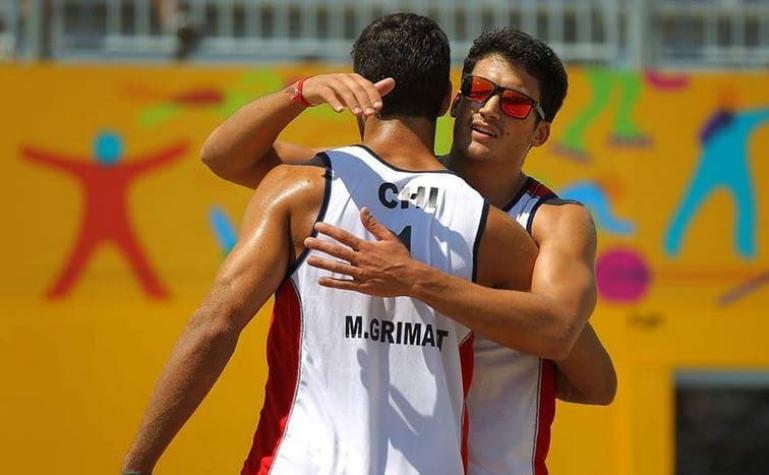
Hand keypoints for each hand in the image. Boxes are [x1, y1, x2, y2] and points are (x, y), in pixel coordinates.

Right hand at [301, 74, 395, 116]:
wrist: (312, 89)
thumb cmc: (338, 91)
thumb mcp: (356, 91)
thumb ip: (373, 89)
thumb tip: (393, 82)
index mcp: (355, 78)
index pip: (367, 86)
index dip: (374, 96)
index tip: (379, 108)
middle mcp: (345, 77)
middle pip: (357, 88)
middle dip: (365, 101)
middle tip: (370, 114)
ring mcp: (332, 81)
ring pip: (344, 91)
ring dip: (352, 103)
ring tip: (357, 114)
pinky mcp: (320, 87)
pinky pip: (328, 94)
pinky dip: (334, 102)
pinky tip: (339, 111)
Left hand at [304, 208, 419, 296]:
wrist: (410, 278)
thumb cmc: (401, 257)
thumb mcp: (389, 237)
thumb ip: (374, 225)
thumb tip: (364, 210)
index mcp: (366, 247)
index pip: (344, 237)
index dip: (330, 231)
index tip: (318, 226)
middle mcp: (361, 260)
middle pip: (337, 251)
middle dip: (321, 246)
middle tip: (307, 242)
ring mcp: (361, 274)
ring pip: (338, 268)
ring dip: (323, 263)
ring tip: (309, 260)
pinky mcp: (363, 287)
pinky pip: (345, 285)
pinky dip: (333, 283)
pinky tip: (321, 280)